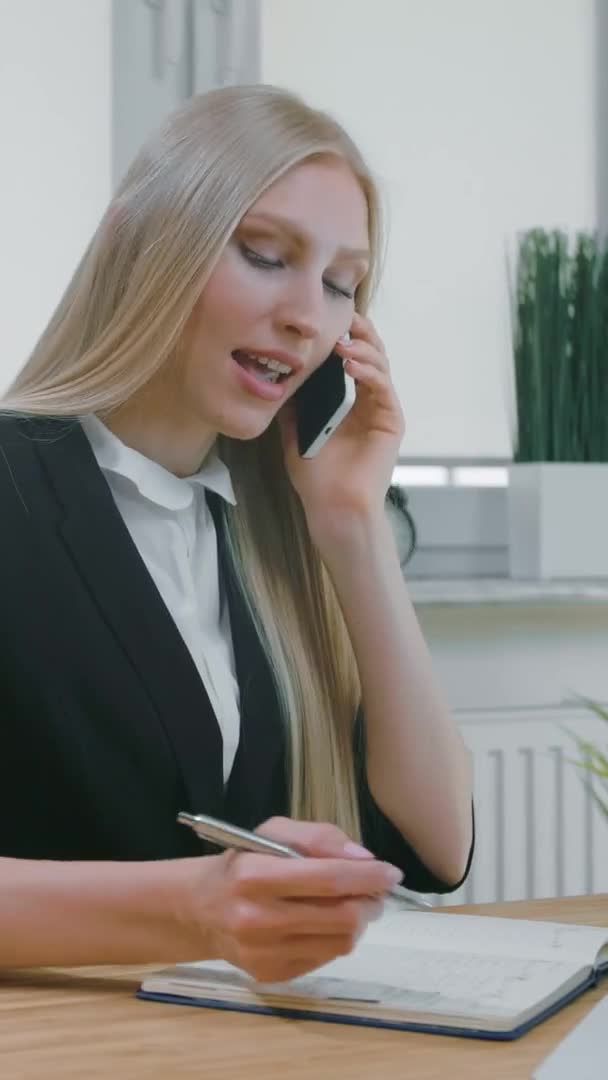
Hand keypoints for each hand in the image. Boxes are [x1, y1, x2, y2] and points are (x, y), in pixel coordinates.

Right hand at [184, 818, 401, 982]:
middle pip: (341, 917)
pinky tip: (324, 923)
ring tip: (353, 905)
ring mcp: (263, 953)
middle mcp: (256, 919)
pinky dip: (335, 939)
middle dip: (370, 902)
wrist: (201, 909)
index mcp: (254, 876)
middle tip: (376, 891)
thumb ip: (319, 837)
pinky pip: (324, 958)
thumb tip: (365, 860)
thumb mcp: (273, 832)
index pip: (328, 879)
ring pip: (339, 943)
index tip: (392, 873)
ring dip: (358, 922)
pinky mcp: (270, 975)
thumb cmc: (244, 862)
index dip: (368, 877)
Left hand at [279, 313, 404, 539]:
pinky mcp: (391, 422)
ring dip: (362, 349)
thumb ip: (293, 405)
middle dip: (359, 333)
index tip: (328, 320)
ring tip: (341, 342)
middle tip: (343, 316)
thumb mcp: (295, 432)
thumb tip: (279, 376)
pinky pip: (382, 387)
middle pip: (371, 355)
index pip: (353, 360)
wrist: (333, 507)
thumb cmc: (317, 478)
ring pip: (380, 366)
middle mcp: (371, 403)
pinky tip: (351, 363)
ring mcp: (383, 411)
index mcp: (352, 404)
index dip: (344, 337)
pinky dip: (368, 371)